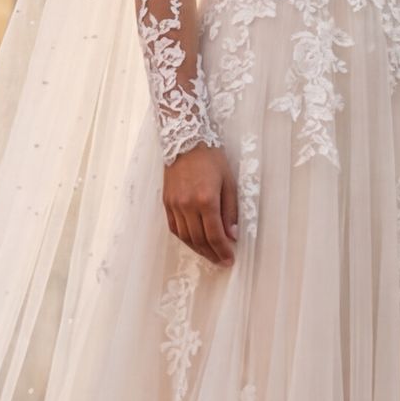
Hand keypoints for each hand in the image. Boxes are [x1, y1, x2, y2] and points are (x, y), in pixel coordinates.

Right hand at [162, 146, 240, 264]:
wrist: (185, 140)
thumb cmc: (211, 158)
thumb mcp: (228, 182)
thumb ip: (230, 210)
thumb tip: (232, 234)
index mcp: (206, 200)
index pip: (215, 235)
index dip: (223, 250)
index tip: (229, 259)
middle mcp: (187, 205)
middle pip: (199, 240)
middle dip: (212, 253)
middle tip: (221, 261)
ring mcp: (175, 205)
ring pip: (185, 237)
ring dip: (198, 249)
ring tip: (210, 255)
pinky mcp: (167, 202)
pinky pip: (174, 228)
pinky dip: (185, 238)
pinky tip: (194, 242)